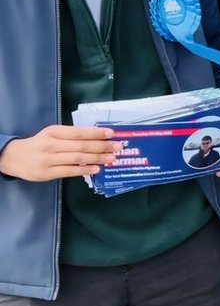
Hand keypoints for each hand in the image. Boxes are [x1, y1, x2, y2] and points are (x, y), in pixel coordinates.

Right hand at [0, 125, 120, 181]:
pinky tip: (96, 169)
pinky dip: (85, 170)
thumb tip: (98, 137)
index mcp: (54, 132)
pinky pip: (70, 171)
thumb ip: (71, 135)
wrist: (14, 157)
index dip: (96, 133)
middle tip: (118, 147)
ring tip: (112, 158)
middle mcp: (51, 145)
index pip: (78, 132)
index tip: (112, 133)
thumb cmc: (40, 144)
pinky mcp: (47, 173)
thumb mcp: (52, 135)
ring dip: (97, 158)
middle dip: (102, 146)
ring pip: (78, 158)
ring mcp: (49, 159)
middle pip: (81, 145)